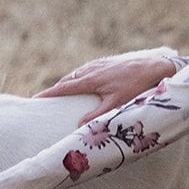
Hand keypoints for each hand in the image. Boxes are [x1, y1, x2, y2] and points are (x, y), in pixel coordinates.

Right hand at [34, 55, 174, 122]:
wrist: (153, 66)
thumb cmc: (136, 86)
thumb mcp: (116, 104)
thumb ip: (97, 116)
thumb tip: (78, 126)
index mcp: (90, 79)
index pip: (63, 88)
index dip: (48, 94)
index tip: (35, 100)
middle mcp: (91, 70)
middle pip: (67, 81)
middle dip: (55, 90)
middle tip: (45, 100)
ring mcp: (98, 64)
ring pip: (77, 74)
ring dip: (67, 84)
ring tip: (61, 94)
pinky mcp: (106, 62)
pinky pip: (86, 70)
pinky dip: (78, 78)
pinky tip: (83, 82)